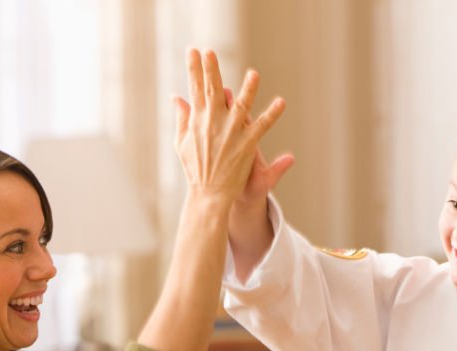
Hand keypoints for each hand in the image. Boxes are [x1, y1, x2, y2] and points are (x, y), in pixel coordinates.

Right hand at [172, 49, 285, 204]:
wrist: (209, 193)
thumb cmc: (195, 167)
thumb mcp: (182, 141)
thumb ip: (182, 117)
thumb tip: (176, 98)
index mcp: (198, 121)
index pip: (195, 89)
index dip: (194, 69)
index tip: (193, 51)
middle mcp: (214, 124)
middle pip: (212, 91)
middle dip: (210, 70)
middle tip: (209, 51)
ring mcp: (231, 133)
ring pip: (241, 105)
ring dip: (248, 89)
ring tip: (254, 73)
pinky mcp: (247, 145)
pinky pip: (262, 126)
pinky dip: (272, 114)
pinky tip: (281, 102)